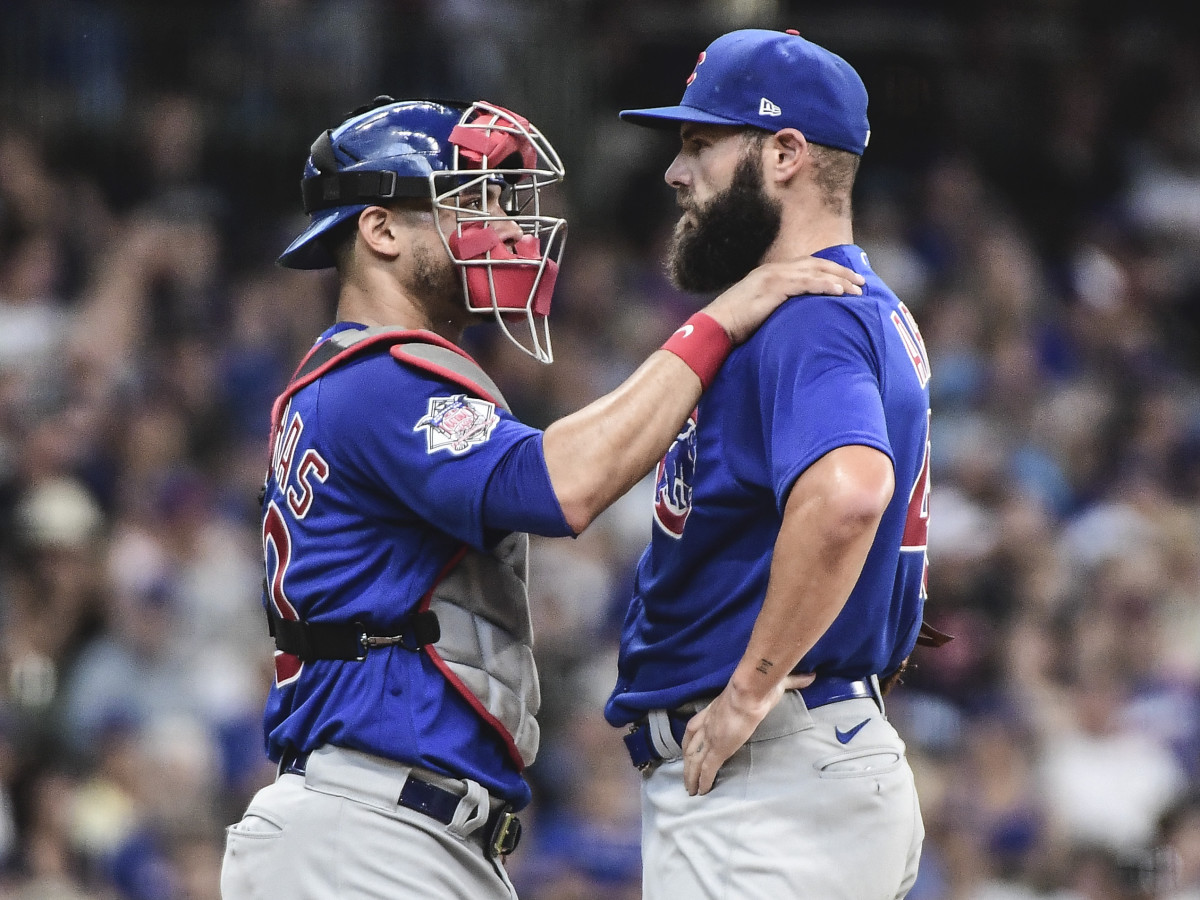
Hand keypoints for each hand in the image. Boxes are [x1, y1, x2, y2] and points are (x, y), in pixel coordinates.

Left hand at [681, 672, 815, 795]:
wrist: (750, 692)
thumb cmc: (759, 685)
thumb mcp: (772, 682)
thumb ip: (791, 680)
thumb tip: (810, 677)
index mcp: (715, 708)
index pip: (695, 724)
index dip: (690, 737)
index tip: (687, 745)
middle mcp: (708, 724)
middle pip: (690, 746)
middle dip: (687, 761)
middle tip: (685, 775)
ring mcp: (711, 738)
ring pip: (694, 761)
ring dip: (691, 776)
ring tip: (690, 789)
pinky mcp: (718, 750)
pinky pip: (707, 769)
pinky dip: (702, 781)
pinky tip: (701, 791)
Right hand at [702, 258, 864, 344]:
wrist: (716, 326)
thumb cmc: (735, 324)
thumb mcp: (760, 310)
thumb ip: (777, 306)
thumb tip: (794, 317)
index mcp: (772, 273)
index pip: (808, 266)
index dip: (830, 271)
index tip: (848, 279)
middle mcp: (775, 270)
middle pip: (817, 265)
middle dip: (842, 272)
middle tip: (862, 281)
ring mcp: (775, 276)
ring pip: (816, 273)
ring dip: (840, 280)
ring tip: (858, 289)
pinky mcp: (775, 287)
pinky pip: (807, 284)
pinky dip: (825, 286)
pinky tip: (840, 292)